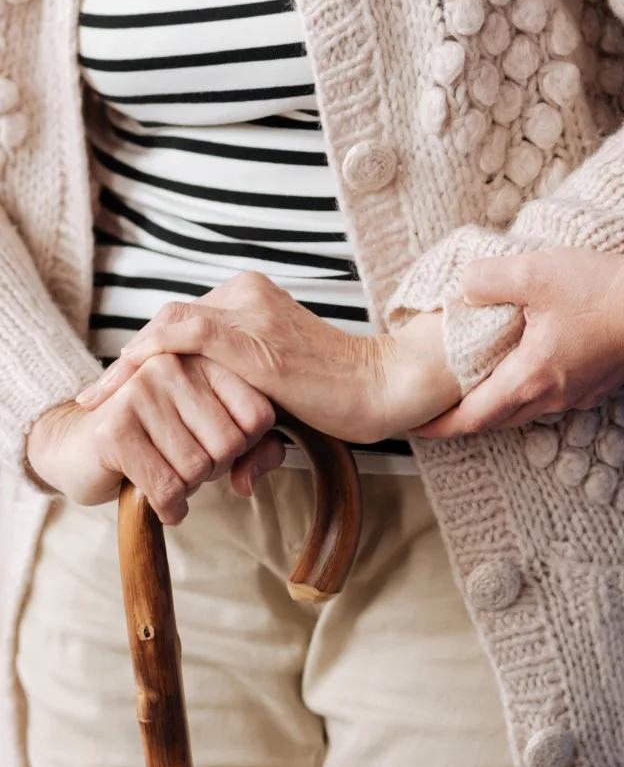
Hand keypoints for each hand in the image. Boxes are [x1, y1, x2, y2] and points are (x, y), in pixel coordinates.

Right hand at [28, 355, 282, 522]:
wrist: (78, 445)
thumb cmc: (159, 440)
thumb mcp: (216, 437)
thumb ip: (257, 451)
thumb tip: (249, 481)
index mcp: (206, 358)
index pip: (259, 416)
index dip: (245, 447)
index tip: (215, 445)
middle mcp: (174, 365)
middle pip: (230, 444)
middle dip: (214, 469)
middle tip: (188, 466)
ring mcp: (141, 392)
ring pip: (198, 467)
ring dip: (189, 488)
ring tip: (169, 473)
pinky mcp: (115, 428)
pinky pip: (167, 487)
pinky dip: (170, 507)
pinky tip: (164, 504)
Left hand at [76, 272, 461, 442]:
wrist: (383, 387)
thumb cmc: (342, 396)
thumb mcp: (280, 394)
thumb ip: (247, 409)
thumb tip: (235, 473)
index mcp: (252, 296)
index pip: (181, 321)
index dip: (144, 356)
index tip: (117, 391)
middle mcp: (246, 293)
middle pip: (168, 323)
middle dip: (129, 364)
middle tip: (97, 400)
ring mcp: (249, 312)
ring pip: (167, 327)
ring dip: (127, 367)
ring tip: (95, 400)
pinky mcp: (252, 338)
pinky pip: (182, 334)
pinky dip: (145, 358)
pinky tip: (119, 387)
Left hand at [415, 249, 623, 436]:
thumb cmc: (599, 291)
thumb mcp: (533, 273)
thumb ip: (487, 279)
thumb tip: (464, 288)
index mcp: (529, 377)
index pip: (473, 418)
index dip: (440, 426)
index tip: (416, 428)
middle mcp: (552, 396)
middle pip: (497, 419)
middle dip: (464, 418)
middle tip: (439, 409)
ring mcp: (576, 394)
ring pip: (524, 410)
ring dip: (497, 405)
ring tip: (475, 389)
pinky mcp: (595, 384)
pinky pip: (551, 398)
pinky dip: (527, 391)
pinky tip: (524, 368)